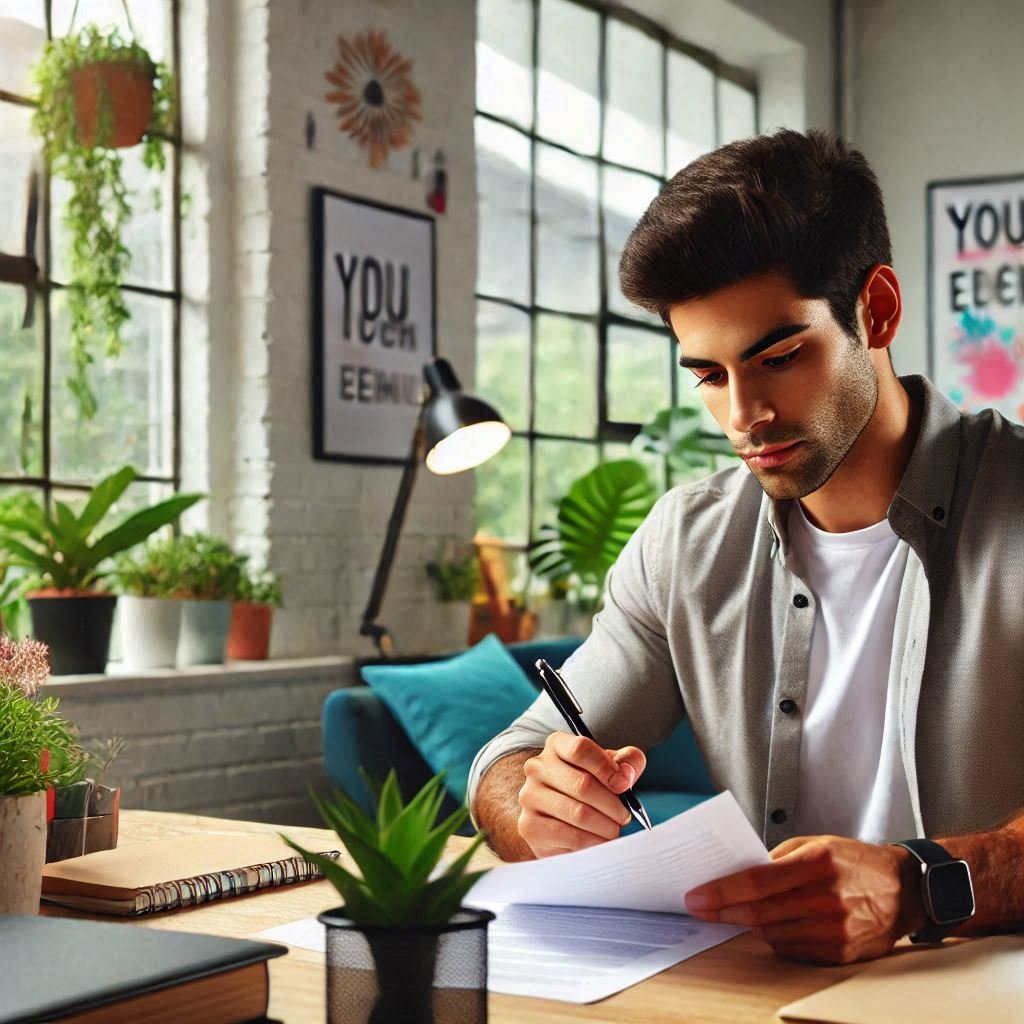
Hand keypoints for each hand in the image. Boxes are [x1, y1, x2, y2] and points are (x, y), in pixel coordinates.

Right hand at [517, 732, 645, 857]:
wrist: (558, 819)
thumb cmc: (590, 788)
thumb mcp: (611, 767)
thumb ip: (628, 761)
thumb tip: (626, 776)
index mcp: (556, 745)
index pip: (580, 749)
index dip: (607, 768)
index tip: (624, 785)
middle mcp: (537, 767)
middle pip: (582, 784)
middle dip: (613, 805)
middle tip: (624, 816)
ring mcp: (530, 797)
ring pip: (579, 813)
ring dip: (606, 826)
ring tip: (613, 829)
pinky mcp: (530, 827)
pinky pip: (571, 836)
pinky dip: (594, 842)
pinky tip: (599, 840)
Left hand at [683, 835, 922, 963]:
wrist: (905, 891)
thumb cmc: (856, 863)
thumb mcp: (818, 844)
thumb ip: (779, 858)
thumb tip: (740, 873)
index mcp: (817, 864)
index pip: (757, 881)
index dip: (722, 891)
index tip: (696, 896)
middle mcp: (826, 899)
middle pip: (759, 911)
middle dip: (722, 912)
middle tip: (699, 909)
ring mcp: (834, 930)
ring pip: (771, 933)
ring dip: (750, 923)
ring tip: (739, 911)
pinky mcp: (839, 953)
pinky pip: (791, 949)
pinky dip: (775, 937)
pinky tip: (773, 924)